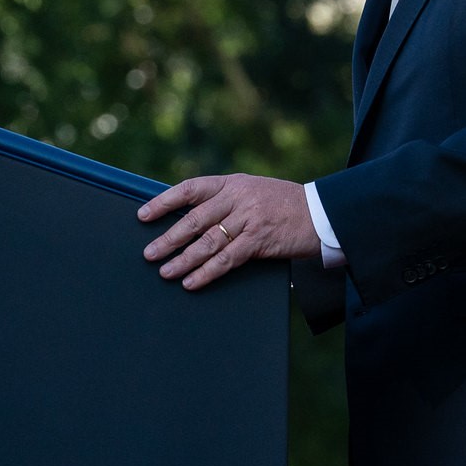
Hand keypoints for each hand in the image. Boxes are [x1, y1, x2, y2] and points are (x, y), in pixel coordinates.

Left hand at [138, 174, 318, 289]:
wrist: (322, 213)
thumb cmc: (285, 205)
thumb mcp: (254, 192)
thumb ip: (226, 201)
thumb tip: (190, 219)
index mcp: (233, 183)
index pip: (190, 189)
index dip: (164, 202)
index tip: (143, 215)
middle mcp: (238, 198)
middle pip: (194, 219)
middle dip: (168, 238)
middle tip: (149, 254)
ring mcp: (249, 218)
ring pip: (207, 242)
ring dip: (183, 259)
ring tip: (165, 272)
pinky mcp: (260, 240)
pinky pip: (227, 259)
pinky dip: (206, 272)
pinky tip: (191, 281)